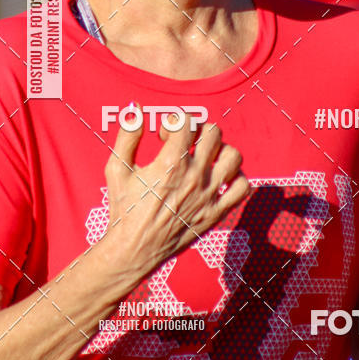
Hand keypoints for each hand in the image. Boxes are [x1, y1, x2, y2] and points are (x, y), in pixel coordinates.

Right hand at [104, 104, 249, 278]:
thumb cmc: (123, 208)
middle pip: (213, 133)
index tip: (164, 134)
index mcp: (170, 164)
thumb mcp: (117, 168)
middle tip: (185, 142)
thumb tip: (136, 109)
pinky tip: (219, 178)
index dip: (174, 121)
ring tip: (206, 157)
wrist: (133, 250)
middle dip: (198, 130)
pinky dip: (235, 178)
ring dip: (221, 151)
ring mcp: (208, 196)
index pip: (187, 122)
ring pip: (233, 157)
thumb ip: (127, 135)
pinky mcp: (216, 213)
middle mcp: (194, 177)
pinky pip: (242, 188)